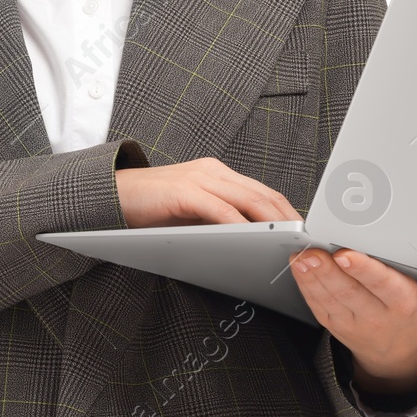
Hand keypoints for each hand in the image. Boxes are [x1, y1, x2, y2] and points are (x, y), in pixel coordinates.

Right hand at [116, 156, 300, 228]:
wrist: (111, 195)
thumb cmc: (151, 208)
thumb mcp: (193, 214)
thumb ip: (218, 221)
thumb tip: (251, 244)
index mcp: (218, 175)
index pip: (264, 192)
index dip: (287, 212)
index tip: (303, 233)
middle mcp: (213, 172)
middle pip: (264, 195)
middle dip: (289, 219)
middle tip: (305, 242)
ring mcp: (199, 178)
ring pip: (248, 200)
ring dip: (273, 223)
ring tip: (288, 242)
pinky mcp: (184, 191)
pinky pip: (220, 209)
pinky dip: (240, 226)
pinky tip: (251, 241)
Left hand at [288, 247, 416, 395]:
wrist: (401, 359)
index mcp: (406, 305)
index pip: (384, 285)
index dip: (364, 270)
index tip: (347, 254)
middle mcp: (378, 315)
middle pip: (350, 291)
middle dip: (330, 272)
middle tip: (313, 253)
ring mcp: (354, 322)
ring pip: (330, 299)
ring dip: (313, 277)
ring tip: (301, 257)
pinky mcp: (336, 325)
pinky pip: (318, 306)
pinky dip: (306, 287)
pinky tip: (298, 268)